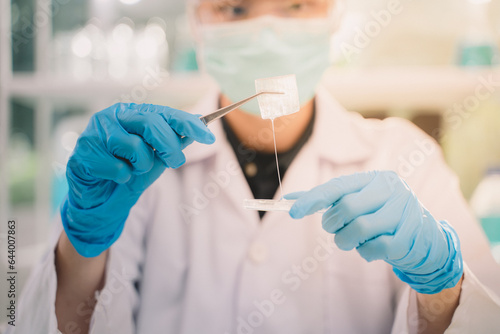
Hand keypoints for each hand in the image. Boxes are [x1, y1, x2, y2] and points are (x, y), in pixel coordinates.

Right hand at [62, 103, 214, 256]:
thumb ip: (174, 140)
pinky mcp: (84, 152)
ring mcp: (96, 132)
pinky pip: (117, 167)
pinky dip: (122, 177)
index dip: (188, 124)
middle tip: (176, 162)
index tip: (209, 137)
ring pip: (134, 146)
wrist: (99, 196)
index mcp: (133, 113)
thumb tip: (200, 122)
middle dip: (169, 146)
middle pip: (150, 124)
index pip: (165, 113)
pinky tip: (114, 177)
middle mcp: (114, 116)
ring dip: (141, 165)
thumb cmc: (128, 170)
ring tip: (132, 169)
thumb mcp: (157, 157)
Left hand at [286, 171, 462, 293]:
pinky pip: (375, 248)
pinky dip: (366, 252)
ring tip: (351, 240)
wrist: (425, 237)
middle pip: (347, 207)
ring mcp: (403, 212)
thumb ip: (327, 199)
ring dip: (347, 240)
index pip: (338, 187)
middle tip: (336, 229)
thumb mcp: (359, 200)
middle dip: (334, 223)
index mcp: (375, 178)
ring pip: (360, 228)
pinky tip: (370, 248)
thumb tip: (290, 199)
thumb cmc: (381, 215)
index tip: (293, 212)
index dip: (313, 199)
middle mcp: (391, 190)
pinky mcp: (409, 236)